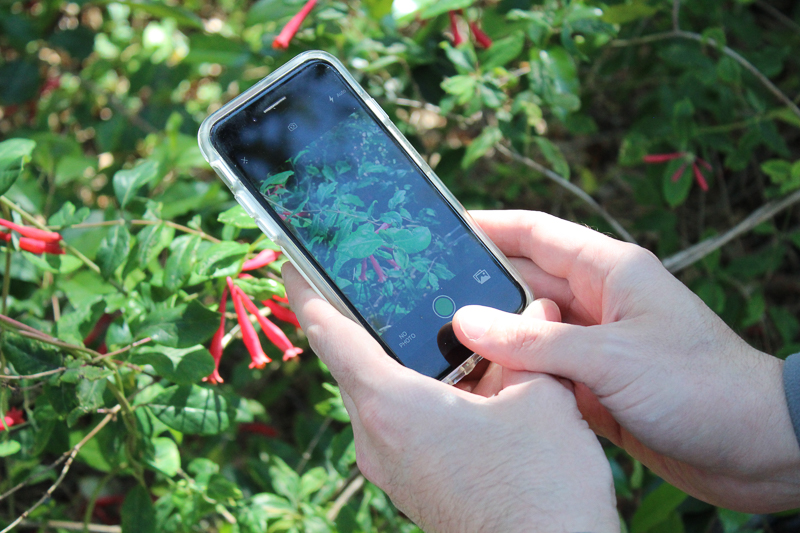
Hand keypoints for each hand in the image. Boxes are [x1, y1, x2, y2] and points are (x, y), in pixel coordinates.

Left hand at [283, 264, 619, 532]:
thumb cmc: (541, 489)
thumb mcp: (542, 399)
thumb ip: (527, 346)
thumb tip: (535, 309)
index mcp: (392, 405)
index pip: (329, 332)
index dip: (307, 290)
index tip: (293, 262)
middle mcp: (377, 438)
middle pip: (350, 363)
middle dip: (358, 321)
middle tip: (376, 280)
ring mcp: (391, 468)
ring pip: (376, 396)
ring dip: (393, 360)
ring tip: (426, 327)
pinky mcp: (411, 485)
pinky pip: (396, 425)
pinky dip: (412, 394)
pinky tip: (457, 382)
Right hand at [453, 210, 799, 512]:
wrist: (754, 447)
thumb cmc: (698, 386)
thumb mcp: (610, 358)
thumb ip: (534, 341)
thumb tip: (466, 322)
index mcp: (609, 270)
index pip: (536, 233)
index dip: (489, 226)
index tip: (442, 228)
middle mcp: (597, 302)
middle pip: (524, 283)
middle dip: (477, 287)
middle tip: (422, 294)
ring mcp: (593, 345)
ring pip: (527, 332)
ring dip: (491, 338)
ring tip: (434, 340)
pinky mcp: (593, 385)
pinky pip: (540, 372)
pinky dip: (512, 376)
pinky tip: (475, 382)